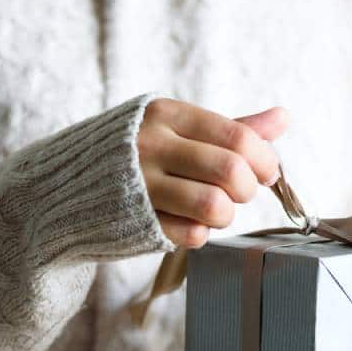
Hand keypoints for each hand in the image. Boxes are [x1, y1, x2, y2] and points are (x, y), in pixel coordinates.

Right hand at [139, 98, 289, 246]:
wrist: (68, 185)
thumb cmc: (135, 154)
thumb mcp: (176, 129)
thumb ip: (230, 128)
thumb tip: (283, 117)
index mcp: (167, 115)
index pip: (237, 137)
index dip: (264, 160)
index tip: (264, 172)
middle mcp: (153, 146)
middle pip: (231, 171)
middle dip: (248, 189)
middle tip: (239, 193)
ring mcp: (142, 186)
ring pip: (214, 206)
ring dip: (226, 215)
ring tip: (215, 210)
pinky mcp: (137, 221)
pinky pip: (191, 235)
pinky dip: (200, 233)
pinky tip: (187, 221)